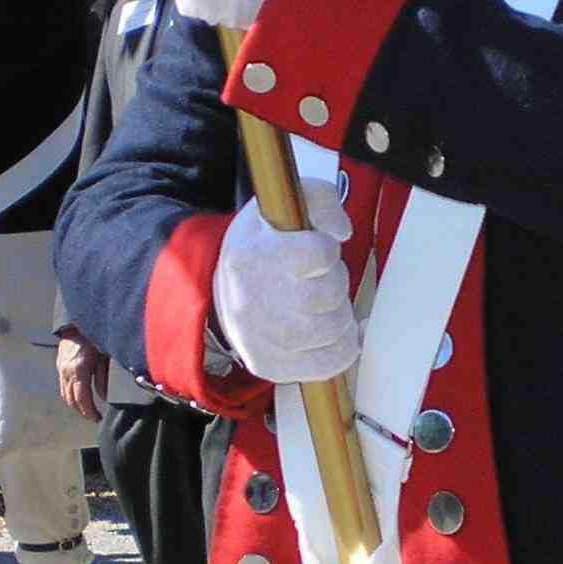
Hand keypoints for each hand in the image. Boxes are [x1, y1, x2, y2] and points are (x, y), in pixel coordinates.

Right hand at [56, 333, 106, 421]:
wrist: (77, 319)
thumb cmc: (93, 335)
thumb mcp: (103, 357)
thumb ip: (103, 378)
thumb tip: (104, 396)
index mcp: (78, 370)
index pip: (82, 399)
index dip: (89, 412)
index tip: (97, 418)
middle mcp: (66, 371)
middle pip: (71, 400)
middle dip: (82, 411)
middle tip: (93, 417)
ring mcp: (61, 368)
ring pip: (65, 394)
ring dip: (75, 404)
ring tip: (87, 409)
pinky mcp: (60, 364)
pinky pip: (63, 385)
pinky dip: (70, 394)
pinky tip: (79, 395)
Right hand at [212, 180, 357, 383]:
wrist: (219, 292)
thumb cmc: (260, 249)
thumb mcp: (279, 207)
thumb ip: (319, 198)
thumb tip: (342, 231)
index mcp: (254, 255)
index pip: (321, 252)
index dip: (327, 250)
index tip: (314, 253)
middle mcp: (252, 299)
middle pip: (331, 292)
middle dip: (334, 282)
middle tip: (318, 280)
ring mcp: (260, 338)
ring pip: (335, 328)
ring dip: (339, 314)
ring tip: (321, 304)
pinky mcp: (270, 365)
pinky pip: (330, 363)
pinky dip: (342, 346)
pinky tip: (330, 332)